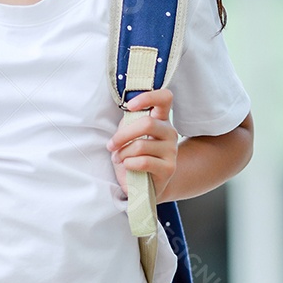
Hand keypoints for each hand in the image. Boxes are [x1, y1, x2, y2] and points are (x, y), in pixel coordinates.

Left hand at [106, 87, 177, 202]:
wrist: (143, 185)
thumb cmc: (133, 157)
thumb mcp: (128, 136)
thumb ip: (129, 122)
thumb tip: (127, 112)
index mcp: (161, 120)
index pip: (164, 98)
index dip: (148, 97)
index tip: (130, 106)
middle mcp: (170, 132)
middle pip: (147, 123)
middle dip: (122, 135)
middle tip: (111, 145)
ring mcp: (172, 151)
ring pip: (141, 145)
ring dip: (123, 153)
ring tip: (119, 158)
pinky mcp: (169, 168)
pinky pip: (144, 162)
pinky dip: (129, 164)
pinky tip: (128, 166)